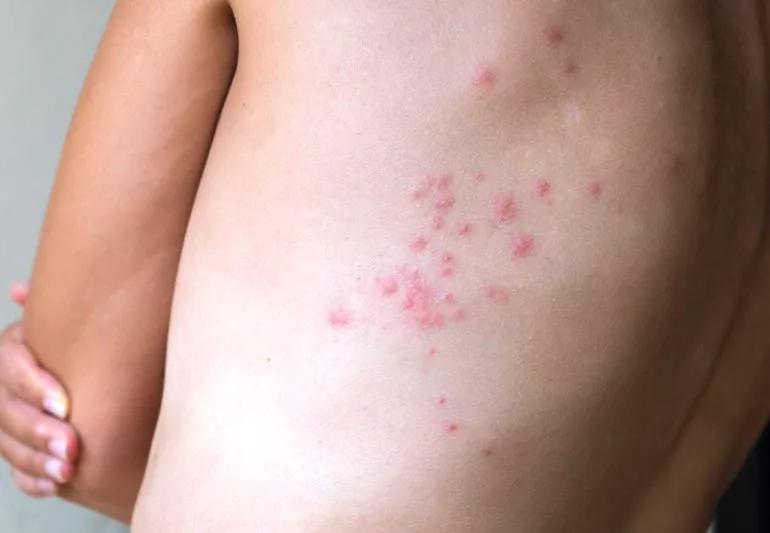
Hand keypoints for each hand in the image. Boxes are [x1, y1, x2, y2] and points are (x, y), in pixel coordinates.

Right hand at [0, 282, 78, 496]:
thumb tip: (21, 290)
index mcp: (13, 349)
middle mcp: (2, 385)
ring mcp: (5, 419)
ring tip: (69, 472)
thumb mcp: (78, 321)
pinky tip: (55, 484)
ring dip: (37, 460)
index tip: (66, 405)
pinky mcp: (16, 448)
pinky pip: (15, 469)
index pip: (11, 367)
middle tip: (73, 447)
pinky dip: (33, 479)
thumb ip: (61, 308)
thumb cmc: (91, 340)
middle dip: (39, 432)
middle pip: (7, 412)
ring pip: (7, 444)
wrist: (100, 373)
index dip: (34, 387)